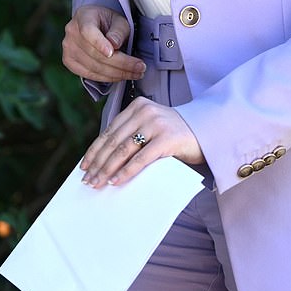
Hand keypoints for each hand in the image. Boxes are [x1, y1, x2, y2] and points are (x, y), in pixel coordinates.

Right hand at [62, 5, 145, 82]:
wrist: (95, 25)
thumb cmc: (108, 22)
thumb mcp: (119, 20)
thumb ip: (118, 30)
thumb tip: (114, 44)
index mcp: (83, 17)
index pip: (88, 32)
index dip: (99, 44)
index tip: (112, 53)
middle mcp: (72, 32)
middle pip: (95, 54)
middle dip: (121, 64)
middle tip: (139, 68)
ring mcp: (68, 48)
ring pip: (93, 67)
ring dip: (117, 74)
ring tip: (135, 73)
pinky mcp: (69, 62)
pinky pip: (89, 74)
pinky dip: (106, 78)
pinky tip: (120, 76)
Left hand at [81, 97, 203, 187]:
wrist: (206, 132)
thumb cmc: (174, 135)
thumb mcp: (150, 128)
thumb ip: (131, 136)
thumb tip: (103, 161)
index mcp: (137, 107)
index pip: (110, 131)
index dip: (95, 150)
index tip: (84, 167)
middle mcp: (144, 112)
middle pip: (114, 141)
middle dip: (98, 163)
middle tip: (87, 180)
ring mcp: (156, 124)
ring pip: (123, 150)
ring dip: (107, 169)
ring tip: (97, 183)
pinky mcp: (166, 139)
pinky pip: (141, 158)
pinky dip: (126, 172)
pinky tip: (116, 182)